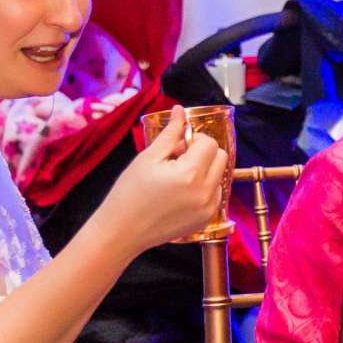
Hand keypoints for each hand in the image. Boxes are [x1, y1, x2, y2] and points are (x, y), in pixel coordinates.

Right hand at [97, 112, 229, 253]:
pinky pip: (215, 194)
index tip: (177, 145)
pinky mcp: (205, 219)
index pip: (209, 143)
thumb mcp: (148, 158)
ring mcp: (208, 208)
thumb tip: (179, 110)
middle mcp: (205, 192)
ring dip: (204, 170)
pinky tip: (180, 193)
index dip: (194, 139)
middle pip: (220, 157)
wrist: (122, 231)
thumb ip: (170, 133)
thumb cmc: (129, 193)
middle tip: (177, 159)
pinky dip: (203, 188)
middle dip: (203, 152)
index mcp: (190, 174)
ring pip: (219, 175)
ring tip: (176, 177)